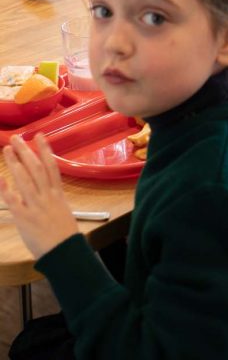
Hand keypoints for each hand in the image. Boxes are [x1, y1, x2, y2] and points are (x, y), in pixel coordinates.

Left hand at [0, 134, 77, 258]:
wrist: (63, 251)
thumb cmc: (63, 233)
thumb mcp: (62, 211)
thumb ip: (51, 199)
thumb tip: (43, 190)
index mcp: (57, 194)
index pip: (51, 166)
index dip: (45, 149)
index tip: (39, 135)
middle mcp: (47, 195)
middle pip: (36, 168)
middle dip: (26, 151)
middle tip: (17, 138)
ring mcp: (35, 205)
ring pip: (25, 179)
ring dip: (15, 163)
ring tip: (8, 150)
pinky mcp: (24, 216)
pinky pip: (13, 199)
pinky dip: (5, 188)